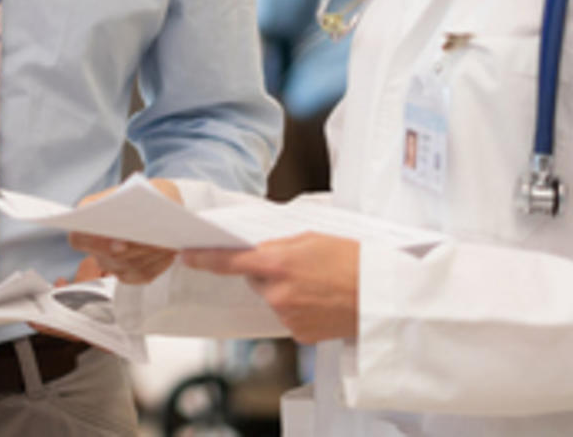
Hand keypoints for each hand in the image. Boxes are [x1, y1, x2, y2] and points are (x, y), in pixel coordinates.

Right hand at [65, 178, 181, 284]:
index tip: (120, 241)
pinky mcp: (129, 274)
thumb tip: (144, 217)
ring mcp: (111, 262)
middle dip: (135, 249)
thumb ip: (142, 198)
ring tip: (169, 243)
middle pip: (109, 256)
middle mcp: (95, 246)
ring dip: (149, 255)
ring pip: (128, 266)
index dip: (95, 243)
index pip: (78, 238)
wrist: (158, 205)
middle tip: (157, 241)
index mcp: (87, 218)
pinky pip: (142, 275)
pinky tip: (169, 252)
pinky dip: (158, 264)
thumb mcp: (147, 187)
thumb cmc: (148, 194)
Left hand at [181, 233, 359, 343]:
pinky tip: (322, 301)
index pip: (228, 261)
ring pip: (273, 299)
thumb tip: (259, 250)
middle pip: (256, 280)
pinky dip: (299, 308)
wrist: (384, 297)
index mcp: (278, 263)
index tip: (188, 256)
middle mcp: (278, 293)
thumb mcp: (314, 239)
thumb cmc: (355, 261)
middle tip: (301, 267)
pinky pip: (288, 317)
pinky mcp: (300, 334)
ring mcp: (288, 316)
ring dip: (286, 291)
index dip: (204, 259)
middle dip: (269, 272)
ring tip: (319, 284)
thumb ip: (280, 246)